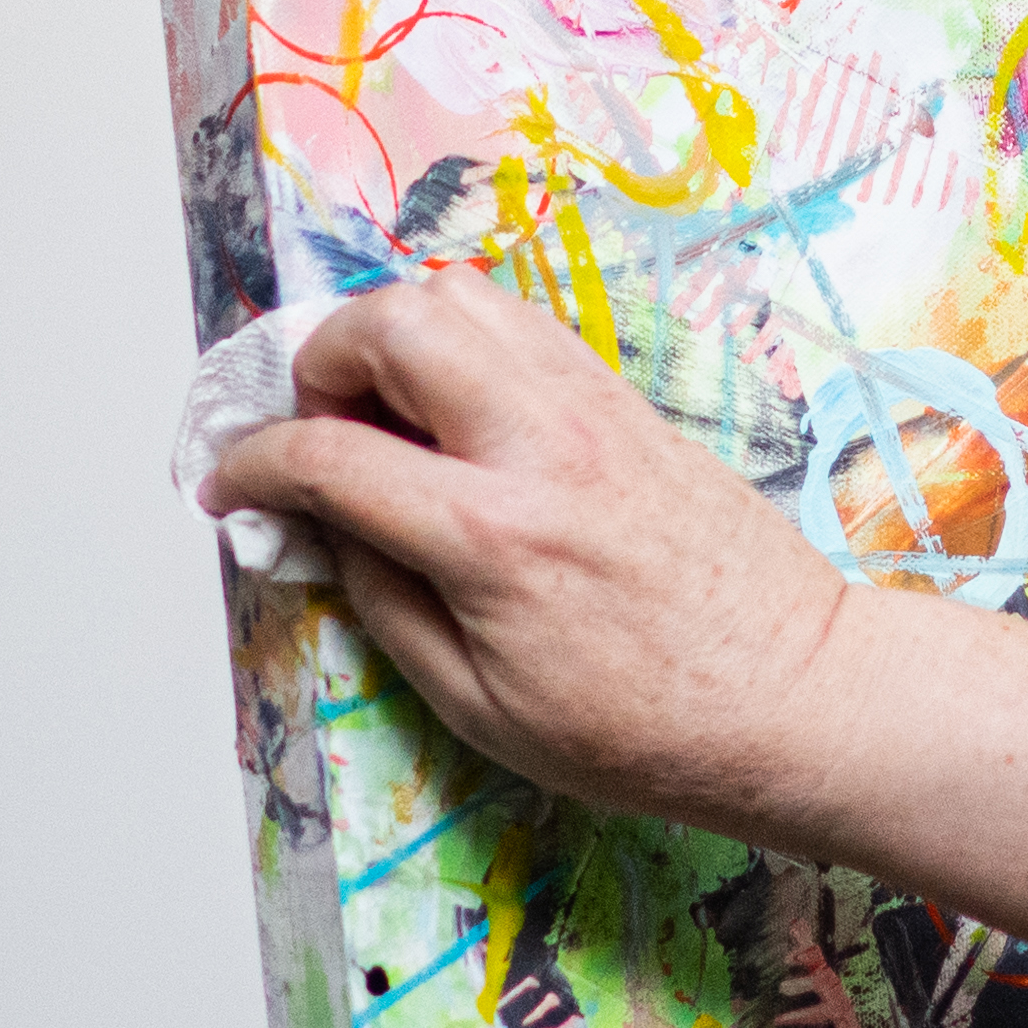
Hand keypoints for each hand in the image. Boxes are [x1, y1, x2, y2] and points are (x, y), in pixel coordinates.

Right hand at [201, 272, 869, 836]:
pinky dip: (465, 346)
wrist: (795, 697)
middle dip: (323, 361)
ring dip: (396, 338)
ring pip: (462, 298)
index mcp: (493, 536)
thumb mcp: (479, 706)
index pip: (330, 454)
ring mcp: (593, 411)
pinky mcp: (628, 404)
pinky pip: (523, 327)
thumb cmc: (650, 729)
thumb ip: (384, 603)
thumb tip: (324, 534)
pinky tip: (457, 418)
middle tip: (317, 429)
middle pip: (394, 322)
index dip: (254, 465)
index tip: (232, 485)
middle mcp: (543, 447)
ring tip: (385, 418)